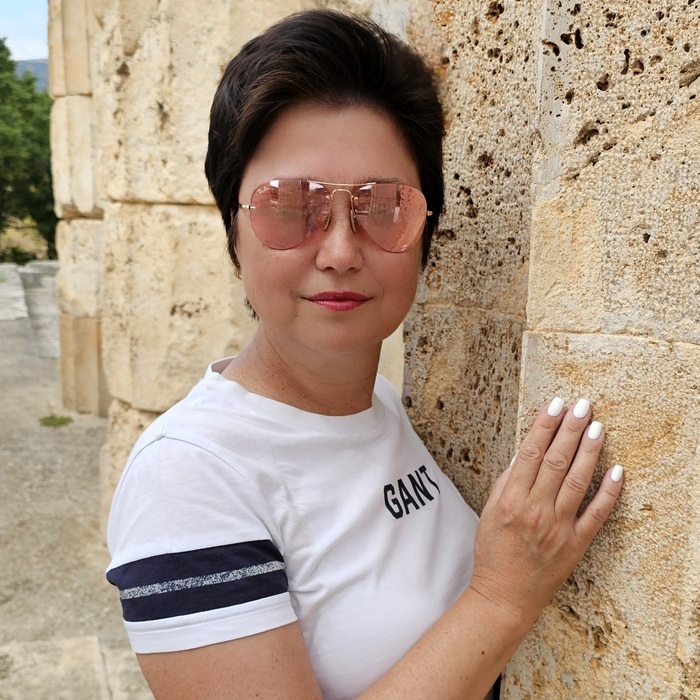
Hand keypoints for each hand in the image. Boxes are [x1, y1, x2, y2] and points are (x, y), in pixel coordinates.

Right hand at [469, 398, 622, 624]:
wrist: (505, 595)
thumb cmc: (493, 552)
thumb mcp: (489, 512)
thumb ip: (506, 482)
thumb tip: (524, 453)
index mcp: (511, 500)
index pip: (530, 452)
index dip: (544, 426)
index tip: (554, 405)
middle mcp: (535, 510)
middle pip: (556, 460)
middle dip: (570, 429)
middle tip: (582, 405)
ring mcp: (558, 527)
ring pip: (578, 481)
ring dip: (589, 451)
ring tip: (597, 426)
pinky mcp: (576, 543)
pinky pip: (596, 514)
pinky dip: (608, 492)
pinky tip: (617, 470)